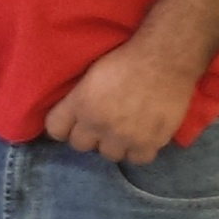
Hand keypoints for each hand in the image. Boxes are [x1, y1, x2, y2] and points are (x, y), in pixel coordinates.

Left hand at [43, 39, 199, 162]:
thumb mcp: (92, 74)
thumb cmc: (127, 59)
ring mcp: (124, 136)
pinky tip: (142, 137)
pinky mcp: (150, 142)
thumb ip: (78, 98)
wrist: (164, 60)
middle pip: (80, 145)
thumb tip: (72, 114)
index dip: (62, 127)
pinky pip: (137, 159)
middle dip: (88, 135)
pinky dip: (139, 150)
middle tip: (100, 124)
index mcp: (80, 103)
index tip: (71, 123)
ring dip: (114, 144)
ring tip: (123, 131)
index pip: (55, 130)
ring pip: (109, 155)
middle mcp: (98, 124)